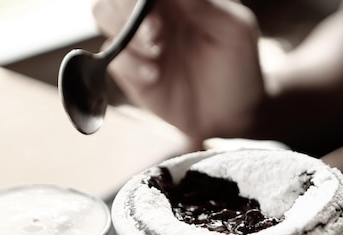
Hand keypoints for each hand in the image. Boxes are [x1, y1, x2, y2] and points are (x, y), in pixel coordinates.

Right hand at [92, 0, 264, 140]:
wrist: (234, 115)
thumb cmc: (239, 67)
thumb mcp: (234, 31)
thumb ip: (205, 4)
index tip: (153, 3)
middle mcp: (154, 12)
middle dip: (128, 6)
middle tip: (156, 31)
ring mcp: (139, 40)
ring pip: (103, 13)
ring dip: (123, 29)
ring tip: (155, 50)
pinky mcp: (130, 70)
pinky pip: (111, 56)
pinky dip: (127, 63)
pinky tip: (153, 75)